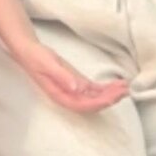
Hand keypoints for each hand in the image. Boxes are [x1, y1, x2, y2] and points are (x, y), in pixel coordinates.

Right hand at [13, 40, 129, 112]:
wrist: (29, 50)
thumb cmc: (36, 58)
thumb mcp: (48, 65)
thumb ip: (62, 76)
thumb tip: (77, 88)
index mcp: (61, 95)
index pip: (83, 105)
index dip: (98, 103)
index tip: (112, 98)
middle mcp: (69, 96)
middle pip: (92, 103)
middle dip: (109, 99)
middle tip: (124, 91)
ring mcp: (74, 89)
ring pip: (96, 97)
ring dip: (111, 93)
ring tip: (125, 87)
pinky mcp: (77, 82)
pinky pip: (94, 89)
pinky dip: (106, 87)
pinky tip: (117, 84)